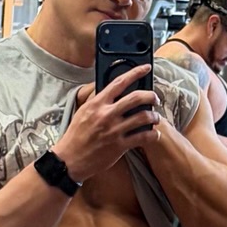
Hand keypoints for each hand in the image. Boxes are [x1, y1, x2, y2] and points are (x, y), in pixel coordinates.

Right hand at [54, 63, 158, 183]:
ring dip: (154, 116)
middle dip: (151, 96)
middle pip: (136, 98)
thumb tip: (110, 92)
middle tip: (155, 99)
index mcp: (97, 104)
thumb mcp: (83, 112)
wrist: (70, 159)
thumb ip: (98, 101)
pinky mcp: (119, 146)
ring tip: (156, 118)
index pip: (119, 82)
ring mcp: (114, 130)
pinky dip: (152, 135)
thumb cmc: (76, 136)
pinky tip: (154, 135)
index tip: (146, 68)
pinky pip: (143, 137)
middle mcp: (107, 115)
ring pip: (143, 117)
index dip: (135, 72)